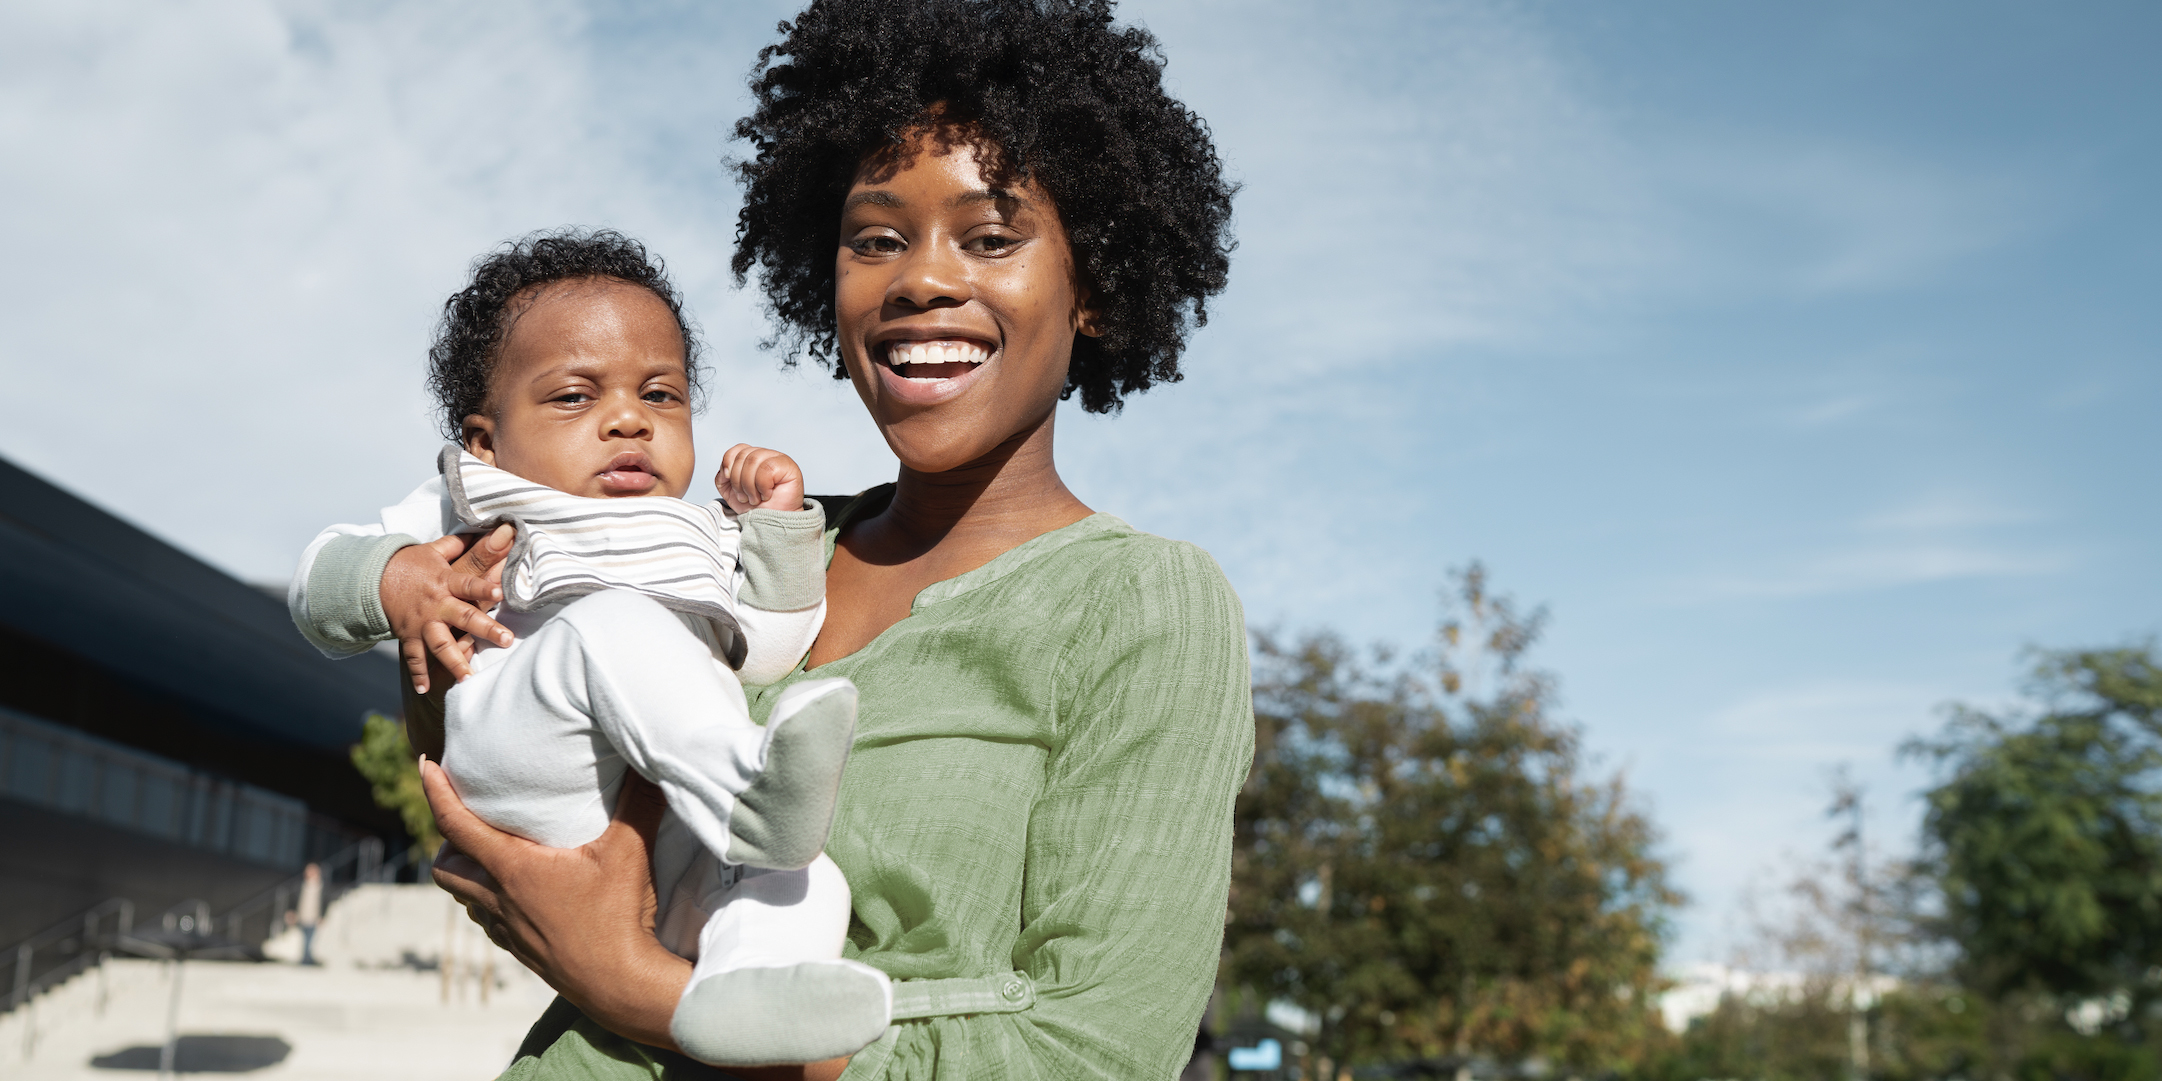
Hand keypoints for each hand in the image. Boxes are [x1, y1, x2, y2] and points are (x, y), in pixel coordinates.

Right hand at [382, 524, 515, 692]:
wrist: (374, 578)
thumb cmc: (412, 564)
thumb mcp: (435, 550)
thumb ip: (464, 544)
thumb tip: (496, 528)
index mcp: (444, 580)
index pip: (468, 583)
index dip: (485, 586)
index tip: (502, 591)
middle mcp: (436, 603)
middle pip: (463, 617)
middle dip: (485, 629)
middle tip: (507, 640)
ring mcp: (421, 622)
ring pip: (441, 643)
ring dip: (455, 660)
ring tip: (469, 678)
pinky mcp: (409, 635)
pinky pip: (414, 657)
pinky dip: (419, 674)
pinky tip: (426, 690)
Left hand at [422, 758, 691, 1047]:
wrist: (620, 984)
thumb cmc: (618, 917)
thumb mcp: (630, 850)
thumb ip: (638, 800)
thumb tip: (646, 756)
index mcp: (513, 869)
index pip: (456, 825)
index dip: (435, 792)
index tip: (425, 765)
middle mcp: (500, 899)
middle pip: (445, 868)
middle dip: (446, 840)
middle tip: (468, 817)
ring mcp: (508, 929)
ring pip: (464, 898)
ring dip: (466, 873)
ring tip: (490, 852)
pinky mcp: (522, 950)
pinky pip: (489, 920)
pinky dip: (489, 901)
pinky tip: (517, 894)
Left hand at [717, 445, 805, 512]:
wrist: (770, 525)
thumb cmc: (755, 509)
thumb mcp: (731, 493)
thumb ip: (722, 478)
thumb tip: (724, 470)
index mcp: (752, 458)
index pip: (737, 450)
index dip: (728, 462)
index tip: (728, 479)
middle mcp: (766, 455)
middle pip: (743, 456)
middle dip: (738, 480)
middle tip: (745, 496)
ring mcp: (778, 459)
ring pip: (753, 461)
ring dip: (749, 485)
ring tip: (755, 498)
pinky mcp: (788, 466)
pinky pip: (767, 469)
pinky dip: (762, 486)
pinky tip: (767, 494)